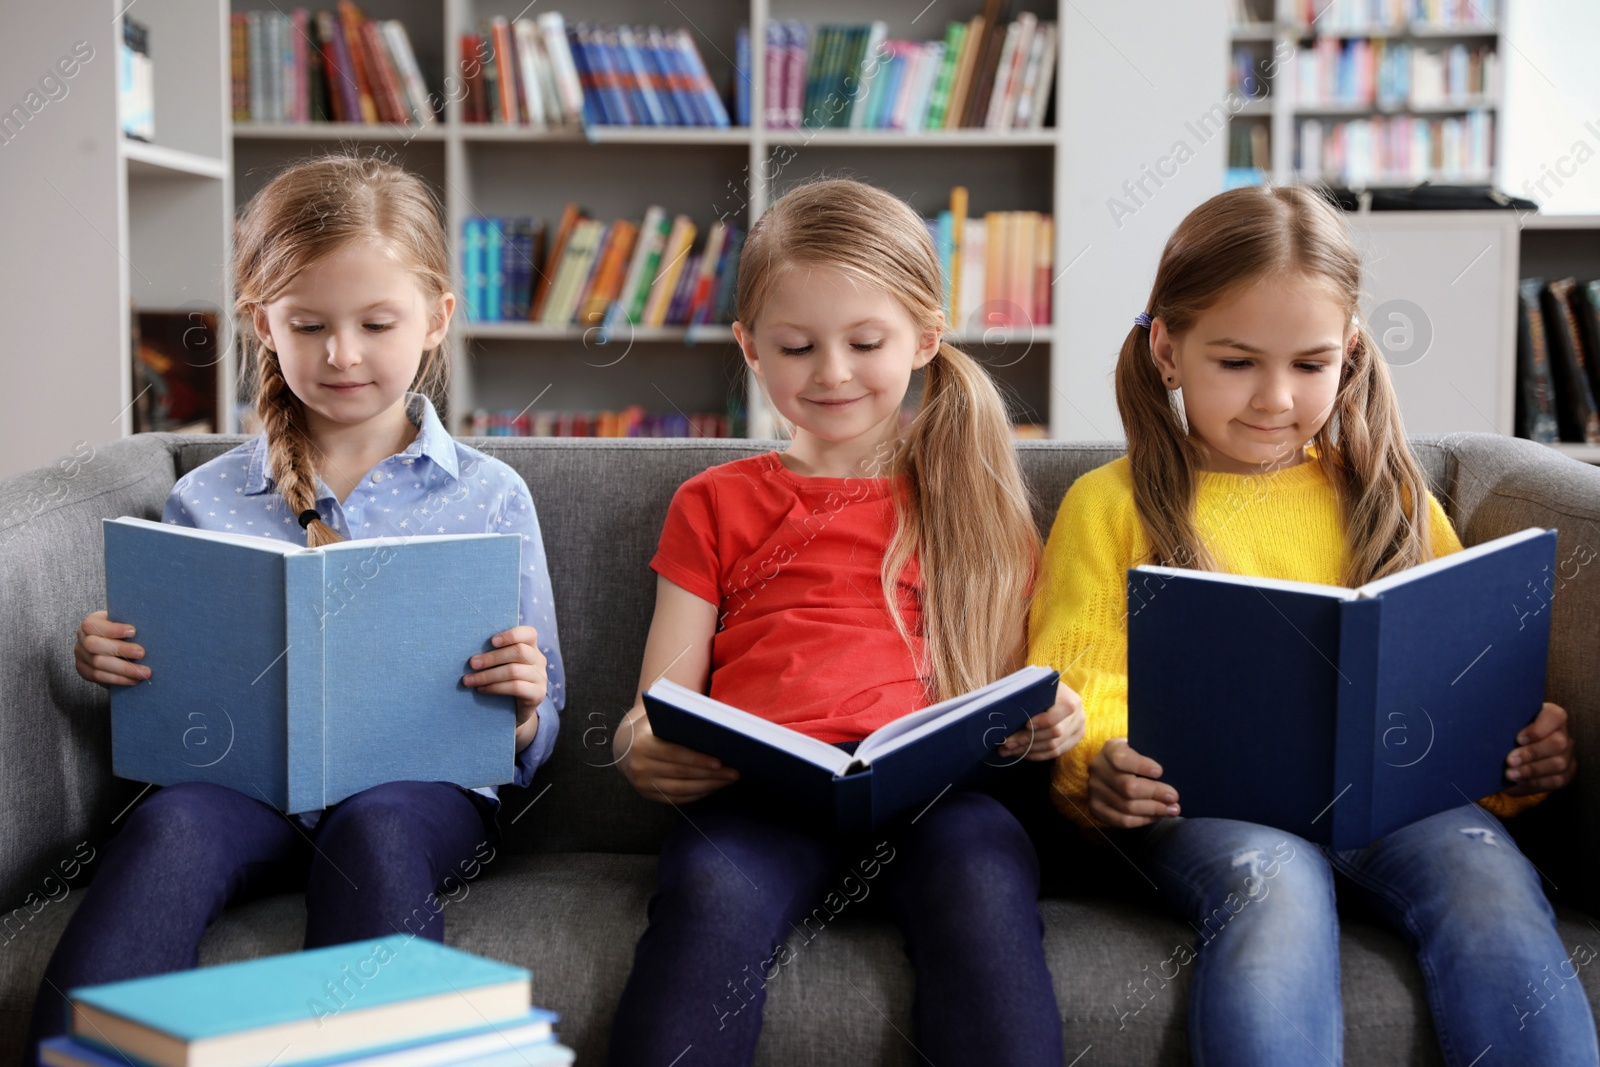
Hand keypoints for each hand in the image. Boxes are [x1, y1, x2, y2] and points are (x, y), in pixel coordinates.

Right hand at [75, 610, 147, 687]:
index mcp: (90, 623)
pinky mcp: (84, 670)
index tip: (134, 631)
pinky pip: (99, 677)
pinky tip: (134, 680)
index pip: (93, 624)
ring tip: (143, 672)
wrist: (114, 646)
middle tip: (142, 653)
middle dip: (120, 649)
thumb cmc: (123, 632)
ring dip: (123, 669)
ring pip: (98, 664)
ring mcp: (80, 656)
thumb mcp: (124, 623)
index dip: (112, 629)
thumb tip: (151, 629)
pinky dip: (118, 679)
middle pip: (94, 645)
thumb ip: (130, 623)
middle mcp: (82, 639)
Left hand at [464, 626, 546, 745]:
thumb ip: (495, 654)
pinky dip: (495, 687)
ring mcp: (540, 678)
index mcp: (531, 648)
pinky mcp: (538, 694)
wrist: (515, 711)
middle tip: (472, 663)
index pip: (529, 634)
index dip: (512, 634)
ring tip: (469, 680)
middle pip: (519, 652)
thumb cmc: (503, 681)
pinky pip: (515, 687)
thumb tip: (470, 649)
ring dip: (488, 675)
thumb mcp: (502, 665)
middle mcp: (539, 661)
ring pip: (514, 671)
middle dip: (492, 657)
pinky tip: (481, 689)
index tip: (492, 641)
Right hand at [614, 705, 738, 803]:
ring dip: (708, 787)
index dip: (698, 760)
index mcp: (642, 744)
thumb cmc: (653, 727)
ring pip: (681, 789)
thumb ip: (680, 722)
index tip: (720, 762)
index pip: (675, 754)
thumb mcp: (660, 719)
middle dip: (710, 775)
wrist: (625, 745)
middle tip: (734, 773)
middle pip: (681, 774)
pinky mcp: (647, 795)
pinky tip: (713, 788)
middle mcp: (639, 766)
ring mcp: (642, 784)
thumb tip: (716, 728)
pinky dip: (697, 794)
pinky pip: (676, 798)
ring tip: (728, 781)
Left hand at [998, 681, 1086, 760]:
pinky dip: (1038, 755)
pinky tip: (1023, 753)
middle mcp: (1078, 715)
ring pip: (1054, 746)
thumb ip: (1027, 699)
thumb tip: (1007, 715)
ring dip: (1029, 750)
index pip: (1056, 717)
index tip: (1023, 726)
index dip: (1039, 724)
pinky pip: (1058, 752)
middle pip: (1054, 734)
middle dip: (1027, 740)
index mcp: (1069, 699)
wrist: (1059, 693)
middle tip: (1007, 744)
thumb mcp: (1037, 688)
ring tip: (1009, 750)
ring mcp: (1079, 728)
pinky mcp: (1076, 739)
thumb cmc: (1042, 689)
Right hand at [1087, 738, 1179, 828]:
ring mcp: (1095, 790)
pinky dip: (1143, 820)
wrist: (1111, 768)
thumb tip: (1173, 773)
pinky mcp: (1097, 808)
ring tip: (1172, 810)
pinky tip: (1156, 816)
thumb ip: (1151, 756)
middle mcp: (1099, 770)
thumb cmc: (1133, 758)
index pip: (1122, 759)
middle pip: (1128, 787)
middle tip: (1174, 797)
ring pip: (1127, 807)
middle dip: (1155, 793)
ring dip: (1153, 810)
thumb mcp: (1139, 748)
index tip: (1160, 772)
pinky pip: (1122, 820)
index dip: (1142, 766)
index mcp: (1110, 750)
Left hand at [1504, 702, 1575, 794]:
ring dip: (1531, 770)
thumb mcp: (1508, 724)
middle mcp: (1563, 734)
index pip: (1555, 716)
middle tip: (1510, 760)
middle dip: (1532, 753)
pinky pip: (1556, 780)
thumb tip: (1491, 728)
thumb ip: (1506, 723)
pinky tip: (1519, 781)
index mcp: (1551, 716)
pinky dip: (1535, 782)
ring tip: (1510, 774)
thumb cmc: (1508, 732)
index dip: (1538, 729)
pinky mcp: (1566, 773)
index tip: (1518, 739)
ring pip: (1558, 763)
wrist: (1512, 753)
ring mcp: (1567, 754)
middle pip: (1558, 743)